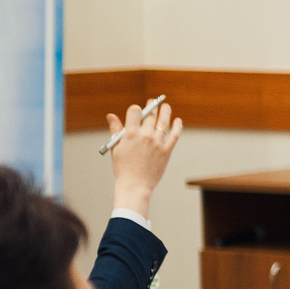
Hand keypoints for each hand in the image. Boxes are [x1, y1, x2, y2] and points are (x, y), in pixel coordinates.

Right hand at [106, 101, 183, 215]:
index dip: (136, 109)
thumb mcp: (116, 147)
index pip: (135, 111)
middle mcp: (145, 136)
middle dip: (151, 107)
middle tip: (153, 103)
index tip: (137, 110)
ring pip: (163, 122)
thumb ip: (116, 130)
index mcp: (130, 134)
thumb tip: (111, 116)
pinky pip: (174, 135)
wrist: (135, 185)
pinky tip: (178, 121)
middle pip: (150, 115)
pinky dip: (177, 127)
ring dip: (165, 112)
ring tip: (165, 106)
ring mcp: (157, 143)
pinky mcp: (166, 151)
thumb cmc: (123, 167)